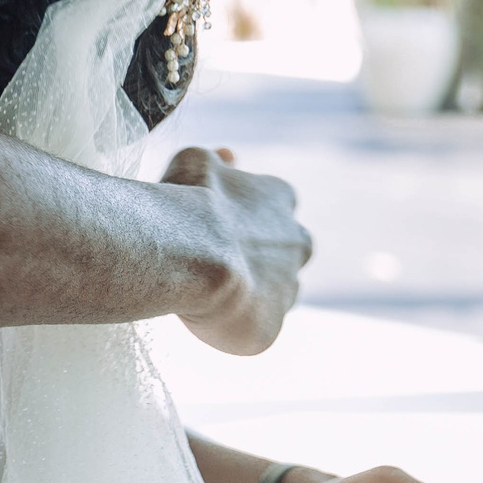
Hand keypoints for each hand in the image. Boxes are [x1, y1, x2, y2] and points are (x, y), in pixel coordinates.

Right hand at [164, 146, 311, 355]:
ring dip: (248, 293)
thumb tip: (230, 155)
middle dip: (260, 257)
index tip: (218, 223)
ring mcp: (286, 288)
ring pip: (274, 293)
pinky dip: (232, 324)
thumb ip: (216, 160)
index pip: (275, 204)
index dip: (245, 216)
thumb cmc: (187, 202)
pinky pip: (253, 328)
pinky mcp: (271, 327)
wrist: (190, 255)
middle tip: (217, 261)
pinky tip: (204, 315)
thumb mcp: (195, 161)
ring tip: (207, 291)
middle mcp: (295, 242)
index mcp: (279, 198)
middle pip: (286, 251)